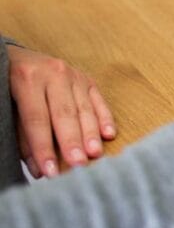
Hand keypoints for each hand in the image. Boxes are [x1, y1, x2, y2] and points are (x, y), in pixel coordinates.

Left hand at [7, 44, 116, 177]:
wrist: (17, 56)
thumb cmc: (10, 86)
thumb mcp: (10, 107)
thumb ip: (24, 138)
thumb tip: (38, 171)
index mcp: (27, 78)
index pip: (37, 119)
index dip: (43, 147)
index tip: (50, 171)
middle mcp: (53, 74)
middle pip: (64, 114)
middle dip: (71, 141)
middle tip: (78, 164)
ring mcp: (74, 75)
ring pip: (84, 109)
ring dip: (91, 133)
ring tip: (95, 154)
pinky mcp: (88, 80)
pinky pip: (99, 101)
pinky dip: (105, 118)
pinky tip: (109, 135)